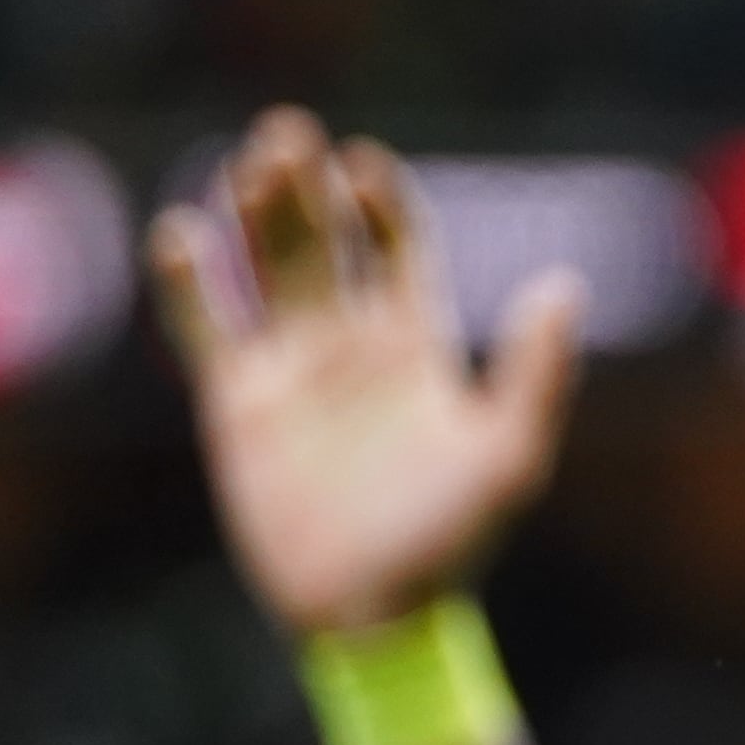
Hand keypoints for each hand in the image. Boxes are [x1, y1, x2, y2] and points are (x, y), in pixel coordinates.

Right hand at [147, 106, 584, 638]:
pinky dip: (189, 283)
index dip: (383, 204)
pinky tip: (180, 232)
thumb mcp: (508, 455)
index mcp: (420, 349)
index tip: (365, 160)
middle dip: (308, 190)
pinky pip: (205, 329)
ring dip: (255, 218)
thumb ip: (535, 372)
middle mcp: (353, 348)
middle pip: (327, 245)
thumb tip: (564, 286)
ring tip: (247, 163)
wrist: (377, 613)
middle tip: (288, 131)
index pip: (399, 252)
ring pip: (268, 273)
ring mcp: (293, 371)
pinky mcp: (238, 403)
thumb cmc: (452, 542)